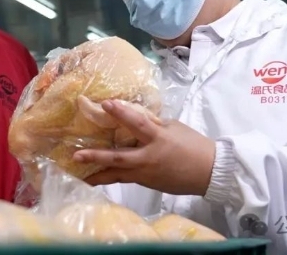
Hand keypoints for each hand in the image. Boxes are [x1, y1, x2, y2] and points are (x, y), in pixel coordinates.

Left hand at [72, 100, 216, 195]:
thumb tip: (134, 118)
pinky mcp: (146, 182)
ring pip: (118, 174)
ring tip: (79, 176)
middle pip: (119, 157)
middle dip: (97, 156)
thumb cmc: (194, 145)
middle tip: (77, 155)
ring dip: (98, 175)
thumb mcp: (173, 128)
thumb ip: (153, 124)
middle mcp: (148, 157)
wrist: (209, 172)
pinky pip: (125, 179)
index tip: (106, 104)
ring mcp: (146, 173)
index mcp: (158, 138)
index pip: (137, 123)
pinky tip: (97, 178)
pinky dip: (111, 178)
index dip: (121, 113)